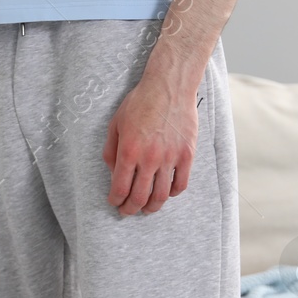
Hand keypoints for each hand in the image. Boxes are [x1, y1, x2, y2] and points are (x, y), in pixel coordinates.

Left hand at [102, 76, 197, 214]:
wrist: (169, 86)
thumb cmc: (140, 102)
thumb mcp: (116, 124)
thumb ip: (111, 151)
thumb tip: (112, 174)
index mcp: (129, 151)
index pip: (120, 188)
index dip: (115, 201)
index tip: (114, 203)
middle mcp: (149, 158)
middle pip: (140, 197)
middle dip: (130, 209)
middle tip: (127, 211)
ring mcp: (170, 158)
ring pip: (161, 195)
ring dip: (152, 207)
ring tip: (146, 209)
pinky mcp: (186, 155)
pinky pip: (181, 184)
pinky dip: (172, 194)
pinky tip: (166, 193)